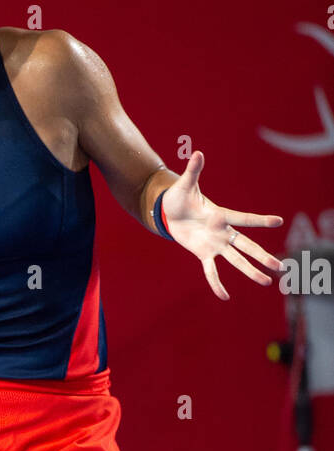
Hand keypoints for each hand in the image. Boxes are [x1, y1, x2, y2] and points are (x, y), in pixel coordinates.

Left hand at [161, 151, 284, 299]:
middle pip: (246, 246)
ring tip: (267, 282)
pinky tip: (224, 297)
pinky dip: (216, 283)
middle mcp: (223, 232)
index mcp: (222, 216)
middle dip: (262, 256)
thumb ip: (193, 171)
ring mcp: (215, 245)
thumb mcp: (185, 185)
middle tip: (280, 266)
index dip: (260, 221)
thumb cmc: (179, 197)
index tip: (279, 221)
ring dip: (250, 271)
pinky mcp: (203, 253)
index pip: (244, 219)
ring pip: (236, 260)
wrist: (169, 212)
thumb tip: (197, 153)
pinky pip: (211, 271)